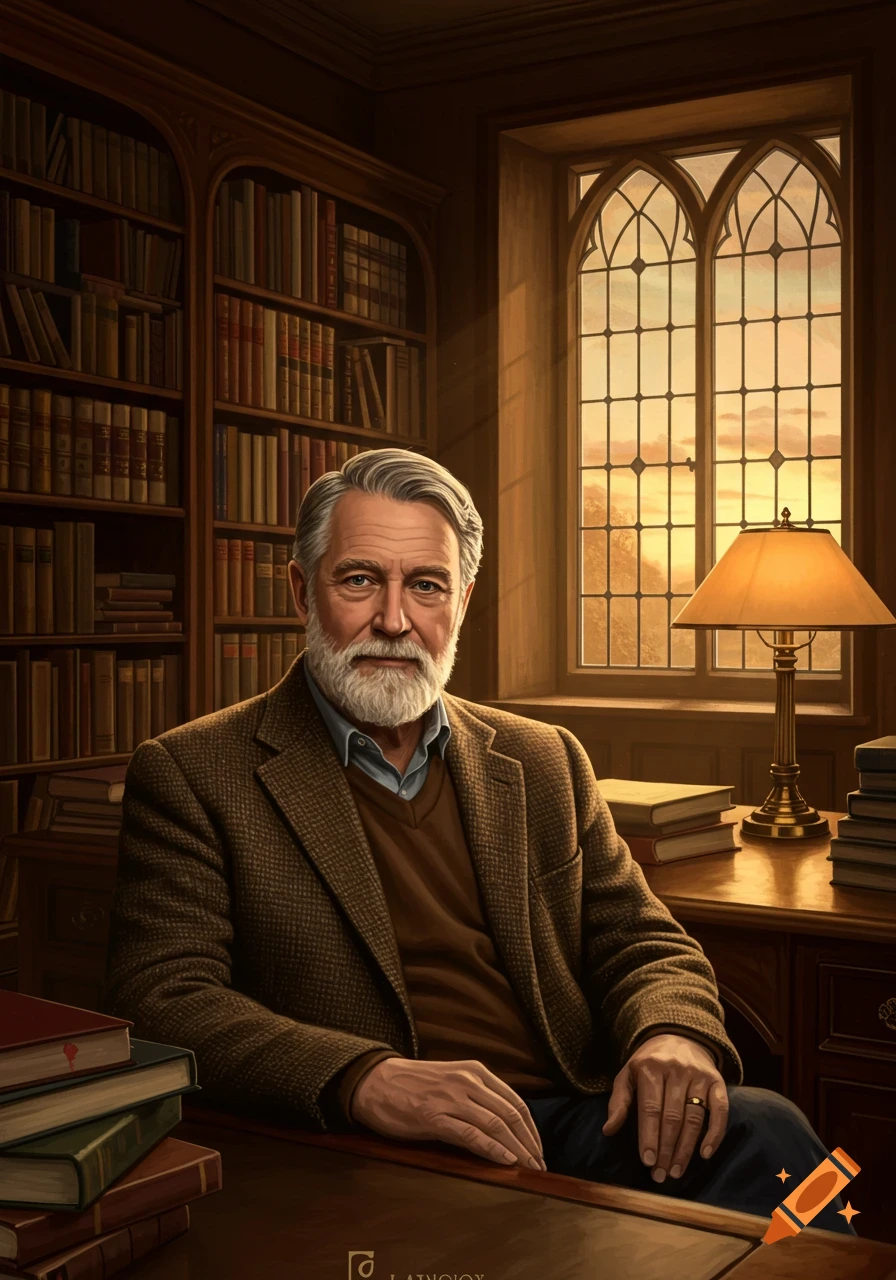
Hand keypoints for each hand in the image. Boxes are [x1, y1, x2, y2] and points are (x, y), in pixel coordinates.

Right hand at [349, 1057, 546, 1171]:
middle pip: (510, 1114)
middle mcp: (467, 1081)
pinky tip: (505, 1161)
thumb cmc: (414, 1085)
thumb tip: (504, 1128)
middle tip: (539, 1166)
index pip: (515, 1101)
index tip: (538, 1149)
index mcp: (475, 1071)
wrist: (375, 1082)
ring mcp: (451, 1098)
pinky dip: (492, 1149)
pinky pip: (471, 1134)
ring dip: (516, 1150)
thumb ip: (477, 1096)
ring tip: (528, 1169)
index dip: (531, 1129)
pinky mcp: (433, 1116)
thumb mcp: (452, 1080)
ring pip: (495, 1125)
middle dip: (529, 1143)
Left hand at [601, 1033, 727, 1182]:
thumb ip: (618, 1101)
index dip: (649, 1136)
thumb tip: (608, 1130)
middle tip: (661, 1175)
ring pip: (694, 1118)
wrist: (678, 1035)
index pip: (650, 1108)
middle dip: (667, 1149)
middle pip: (673, 1117)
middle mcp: (677, 1070)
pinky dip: (715, 1134)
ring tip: (677, 1171)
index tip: (648, 1162)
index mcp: (650, 1067)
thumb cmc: (648, 1063)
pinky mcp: (717, 1081)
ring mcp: (699, 1075)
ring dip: (686, 1149)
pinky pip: (720, 1111)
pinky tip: (705, 1154)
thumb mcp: (627, 1074)